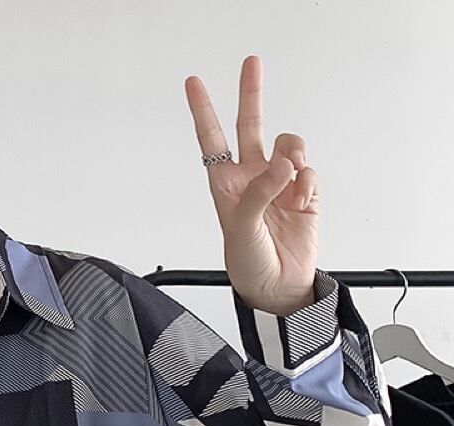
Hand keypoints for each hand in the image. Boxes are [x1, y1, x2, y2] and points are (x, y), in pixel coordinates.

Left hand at [184, 55, 318, 314]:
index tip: (193, 82)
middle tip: (252, 63)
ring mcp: (279, 184)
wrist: (278, 287)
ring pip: (289, 145)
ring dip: (292, 156)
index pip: (212, 140)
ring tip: (289, 182)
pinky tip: (301, 203)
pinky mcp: (305, 193)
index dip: (203, 111)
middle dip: (251, 95)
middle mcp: (252, 179)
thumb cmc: (248, 263)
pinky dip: (307, 184)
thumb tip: (284, 163)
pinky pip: (309, 171)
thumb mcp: (241, 228)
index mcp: (225, 185)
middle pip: (251, 126)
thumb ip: (259, 192)